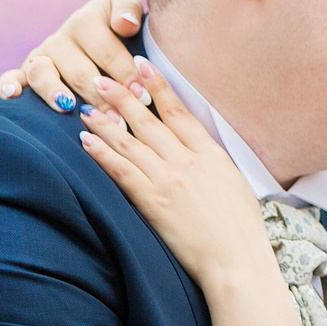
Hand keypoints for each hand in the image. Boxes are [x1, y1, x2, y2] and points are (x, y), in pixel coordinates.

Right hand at [0, 0, 145, 111]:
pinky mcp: (25, 72)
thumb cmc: (119, 27)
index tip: (143, 96)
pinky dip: (8, 85)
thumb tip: (124, 25)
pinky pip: (11, 77)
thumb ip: (127, 11)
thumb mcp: (126, 10)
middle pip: (79, 70)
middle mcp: (60, 39)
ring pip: (42, 74)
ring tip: (70, 107)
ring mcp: (41, 56)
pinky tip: (12, 96)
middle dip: (100, 96)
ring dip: (55, 92)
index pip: (107, 51)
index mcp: (86, 21)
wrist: (100, 34)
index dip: (127, 74)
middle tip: (118, 119)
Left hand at [74, 62, 274, 294]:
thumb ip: (213, 163)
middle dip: (123, 96)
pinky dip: (103, 154)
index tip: (142, 66)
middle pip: (149, 121)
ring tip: (86, 105)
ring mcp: (169, 180)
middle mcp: (187, 161)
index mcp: (210, 154)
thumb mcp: (234, 183)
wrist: (237, 260)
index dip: (158, 86)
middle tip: (101, 78)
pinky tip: (86, 141)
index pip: (179, 111)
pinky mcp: (153, 202)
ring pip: (130, 142)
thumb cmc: (240, 228)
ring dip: (105, 121)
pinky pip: (122, 172)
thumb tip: (198, 150)